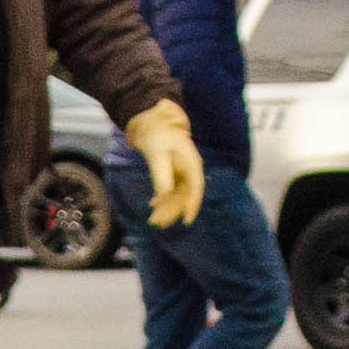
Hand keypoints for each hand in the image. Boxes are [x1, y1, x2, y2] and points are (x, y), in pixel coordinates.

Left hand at [123, 103, 204, 229]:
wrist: (153, 123)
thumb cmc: (157, 136)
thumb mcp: (157, 155)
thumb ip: (161, 175)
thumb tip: (163, 196)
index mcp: (191, 164)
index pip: (196, 189)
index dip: (192, 206)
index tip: (187, 221)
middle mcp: (190, 170)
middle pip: (184, 196)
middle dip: (172, 212)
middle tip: (157, 224)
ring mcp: (183, 173)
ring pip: (177, 196)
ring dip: (166, 209)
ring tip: (153, 222)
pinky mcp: (174, 174)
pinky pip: (171, 191)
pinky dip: (161, 200)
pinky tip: (152, 206)